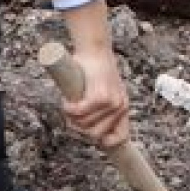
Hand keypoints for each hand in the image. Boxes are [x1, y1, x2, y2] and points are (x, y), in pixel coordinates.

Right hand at [59, 5, 131, 147]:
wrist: (95, 48)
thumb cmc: (96, 69)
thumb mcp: (105, 89)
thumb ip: (99, 108)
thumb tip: (84, 128)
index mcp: (123, 107)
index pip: (121, 137)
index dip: (105, 142)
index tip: (92, 138)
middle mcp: (120, 107)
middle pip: (95, 135)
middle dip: (79, 129)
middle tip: (71, 117)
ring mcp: (111, 103)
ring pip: (84, 124)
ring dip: (71, 117)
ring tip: (68, 105)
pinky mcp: (99, 96)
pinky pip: (79, 112)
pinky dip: (68, 109)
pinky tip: (66, 101)